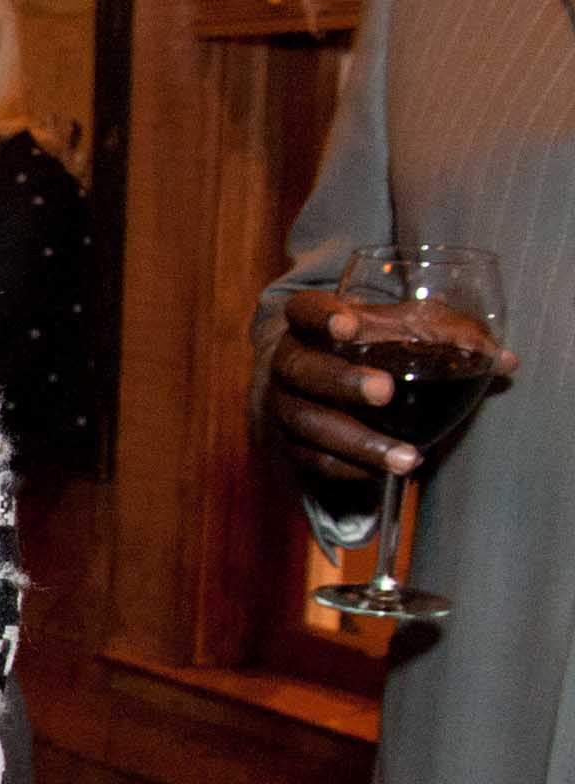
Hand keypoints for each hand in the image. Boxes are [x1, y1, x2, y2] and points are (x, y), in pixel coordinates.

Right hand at [263, 289, 516, 484]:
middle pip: (301, 369)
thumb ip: (447, 336)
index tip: (350, 326)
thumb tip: (502, 360)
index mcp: (308, 323)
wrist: (307, 373)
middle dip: (342, 381)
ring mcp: (281, 404)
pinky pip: (312, 459)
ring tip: (408, 456)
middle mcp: (286, 361)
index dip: (322, 317)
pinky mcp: (287, 442)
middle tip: (385, 391)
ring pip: (307, 422)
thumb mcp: (397, 327)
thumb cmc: (363, 343)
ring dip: (357, 441)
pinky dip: (349, 467)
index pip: (304, 311)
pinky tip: (385, 472)